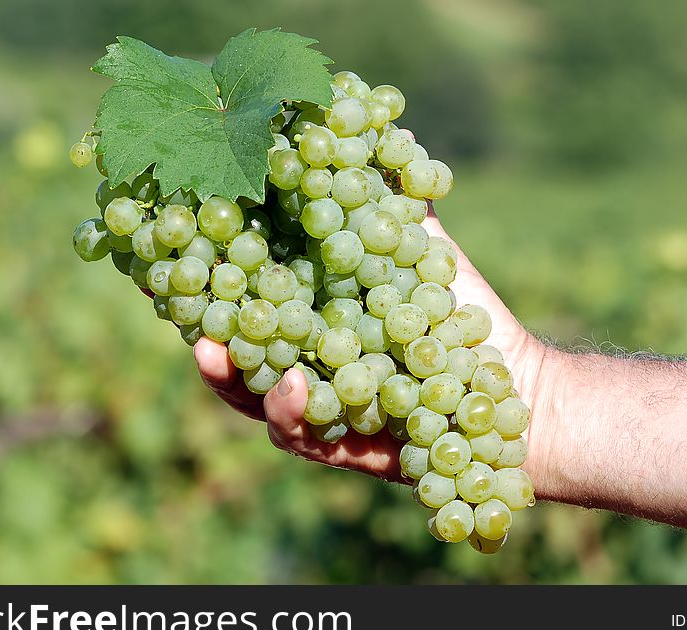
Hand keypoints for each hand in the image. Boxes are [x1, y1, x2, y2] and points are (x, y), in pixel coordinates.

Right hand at [194, 203, 552, 485]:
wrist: (507, 377)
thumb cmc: (460, 310)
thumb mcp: (422, 248)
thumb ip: (387, 201)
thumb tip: (365, 128)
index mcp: (313, 315)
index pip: (248, 298)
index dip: (212, 280)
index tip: (184, 249)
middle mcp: (305, 360)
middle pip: (234, 352)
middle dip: (203, 328)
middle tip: (179, 305)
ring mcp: (317, 405)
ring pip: (254, 396)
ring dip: (230, 376)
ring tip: (212, 351)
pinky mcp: (338, 444)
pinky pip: (301, 434)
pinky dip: (292, 411)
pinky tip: (295, 384)